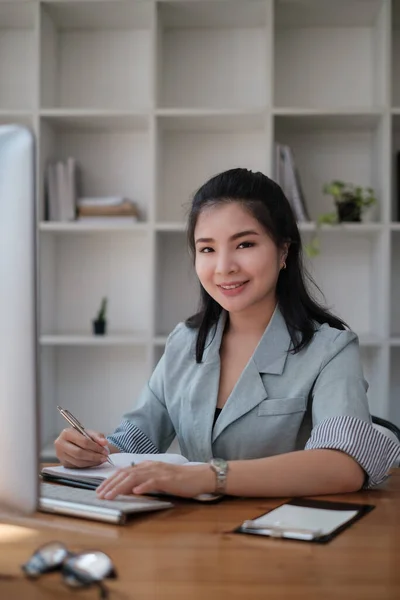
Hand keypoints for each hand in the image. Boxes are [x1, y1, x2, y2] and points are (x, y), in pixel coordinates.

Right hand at [54, 428, 109, 467]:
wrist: (74, 441)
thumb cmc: (82, 436)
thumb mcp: (90, 433)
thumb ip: (98, 436)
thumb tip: (104, 443)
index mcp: (67, 433)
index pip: (83, 442)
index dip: (95, 447)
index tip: (104, 450)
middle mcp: (60, 444)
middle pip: (79, 453)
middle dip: (94, 456)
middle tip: (104, 457)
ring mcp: (60, 455)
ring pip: (78, 462)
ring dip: (92, 462)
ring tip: (101, 460)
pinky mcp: (63, 463)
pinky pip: (77, 466)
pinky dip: (88, 465)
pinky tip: (95, 462)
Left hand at [96, 461, 215, 498]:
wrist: (198, 476)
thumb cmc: (178, 480)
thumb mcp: (157, 479)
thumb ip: (143, 481)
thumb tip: (127, 489)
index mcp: (146, 466)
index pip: (124, 471)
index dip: (110, 480)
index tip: (100, 490)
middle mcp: (150, 466)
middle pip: (126, 473)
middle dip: (111, 484)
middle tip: (100, 495)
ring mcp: (158, 471)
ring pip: (135, 477)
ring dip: (121, 487)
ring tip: (111, 495)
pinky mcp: (167, 478)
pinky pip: (153, 482)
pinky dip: (143, 486)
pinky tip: (135, 492)